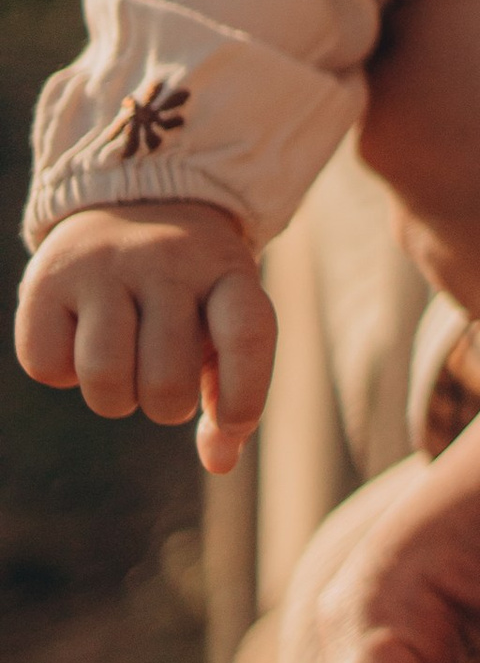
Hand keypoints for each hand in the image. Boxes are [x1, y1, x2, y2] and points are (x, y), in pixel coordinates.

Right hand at [14, 199, 273, 473]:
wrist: (130, 200)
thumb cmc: (190, 291)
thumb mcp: (224, 324)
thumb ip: (230, 395)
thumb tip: (220, 462)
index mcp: (228, 271)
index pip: (249, 336)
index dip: (245, 398)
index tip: (232, 428)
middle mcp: (169, 261)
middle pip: (166, 383)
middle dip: (165, 405)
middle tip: (161, 375)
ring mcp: (105, 265)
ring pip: (105, 379)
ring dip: (113, 398)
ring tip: (122, 365)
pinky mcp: (48, 277)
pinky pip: (47, 366)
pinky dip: (62, 372)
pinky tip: (78, 337)